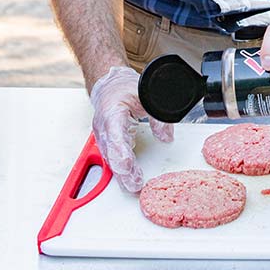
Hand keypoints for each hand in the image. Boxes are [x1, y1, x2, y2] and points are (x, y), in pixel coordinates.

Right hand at [89, 66, 173, 192]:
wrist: (109, 85)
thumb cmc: (123, 88)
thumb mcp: (145, 95)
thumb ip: (157, 116)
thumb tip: (166, 137)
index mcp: (112, 112)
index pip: (114, 134)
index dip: (120, 152)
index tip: (127, 166)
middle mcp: (104, 126)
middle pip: (112, 152)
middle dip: (122, 170)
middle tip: (134, 185)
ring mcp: (103, 135)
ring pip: (110, 157)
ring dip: (121, 173)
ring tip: (134, 185)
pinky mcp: (106, 141)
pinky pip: (112, 156)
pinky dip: (120, 168)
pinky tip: (130, 177)